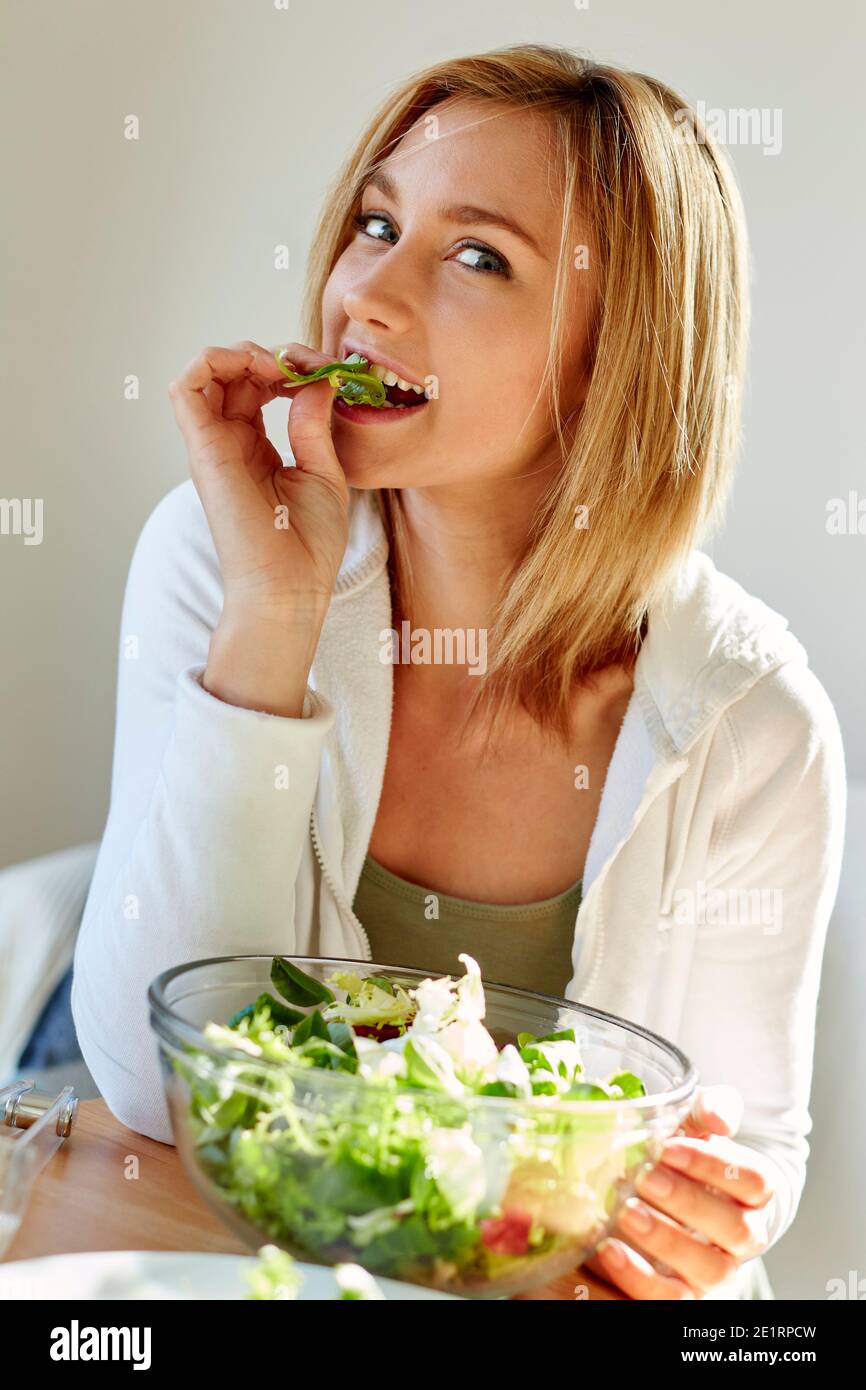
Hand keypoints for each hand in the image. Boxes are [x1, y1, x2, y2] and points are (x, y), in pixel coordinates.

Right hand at [168, 341, 348, 617]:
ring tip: (278, 367)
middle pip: (232, 373)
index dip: (290, 368)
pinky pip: (186, 387)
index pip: (258, 387)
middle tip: (303, 366)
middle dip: (268, 355)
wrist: (290, 586)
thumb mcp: (323, 471)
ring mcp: (213, 445)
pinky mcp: (203, 449)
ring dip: (241, 353)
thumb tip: (318, 379)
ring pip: (205, 371)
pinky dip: (215, 361)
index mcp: (256, 449)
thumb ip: (314, 422)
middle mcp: (229, 443)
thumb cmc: (309, 545)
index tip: (326, 374)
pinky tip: (259, 371)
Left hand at [586, 1084, 777, 1298]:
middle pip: (735, 1228)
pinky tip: (608, 1249)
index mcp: (754, 1193)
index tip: (669, 1148)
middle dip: (688, 1202)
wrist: (667, 1197)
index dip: (715, 1166)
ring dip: (665, 1241)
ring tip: (624, 1213)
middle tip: (644, 1178)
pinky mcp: (684, 1296)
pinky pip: (670, 1301)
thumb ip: (711, 1109)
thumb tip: (718, 1116)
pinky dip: (638, 1278)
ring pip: (708, 1270)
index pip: (755, 1182)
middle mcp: (743, 1238)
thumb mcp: (697, 1124)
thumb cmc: (687, 1155)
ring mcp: (717, 1273)